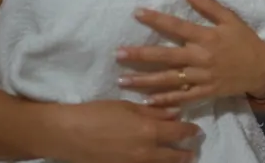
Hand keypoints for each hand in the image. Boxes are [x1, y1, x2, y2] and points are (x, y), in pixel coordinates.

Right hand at [46, 100, 198, 162]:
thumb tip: (175, 114)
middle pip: (174, 156)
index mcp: (149, 131)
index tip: (196, 131)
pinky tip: (154, 162)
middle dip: (185, 153)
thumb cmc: (96, 113)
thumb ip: (153, 112)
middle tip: (192, 151)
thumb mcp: (127, 107)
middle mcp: (146, 152)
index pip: (179, 133)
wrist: (68, 134)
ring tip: (180, 160)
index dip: (190, 131)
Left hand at [116, 0, 264, 107]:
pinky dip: (165, 100)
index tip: (137, 13)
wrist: (262, 69)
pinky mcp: (205, 92)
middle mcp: (200, 58)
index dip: (156, 19)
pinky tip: (146, 101)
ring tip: (122, 80)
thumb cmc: (245, 41)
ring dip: (144, 81)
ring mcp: (202, 77)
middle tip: (118, 54)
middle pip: (165, 56)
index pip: (176, 27)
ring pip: (169, 79)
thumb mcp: (231, 19)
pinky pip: (182, 97)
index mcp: (206, 37)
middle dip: (140, 56)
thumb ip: (209, 6)